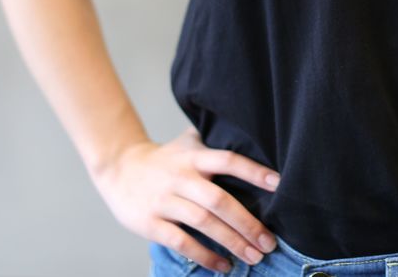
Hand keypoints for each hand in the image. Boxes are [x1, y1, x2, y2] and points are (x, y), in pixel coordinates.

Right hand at [91, 125, 280, 272]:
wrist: (118, 168)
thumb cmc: (165, 159)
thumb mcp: (188, 143)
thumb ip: (216, 141)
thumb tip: (255, 134)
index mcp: (194, 157)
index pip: (228, 160)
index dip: (253, 171)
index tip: (279, 185)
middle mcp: (181, 177)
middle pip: (219, 200)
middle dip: (247, 223)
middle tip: (270, 242)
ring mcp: (165, 200)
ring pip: (203, 223)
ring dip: (232, 242)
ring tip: (254, 257)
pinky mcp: (151, 223)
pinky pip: (181, 242)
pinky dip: (204, 256)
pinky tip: (223, 265)